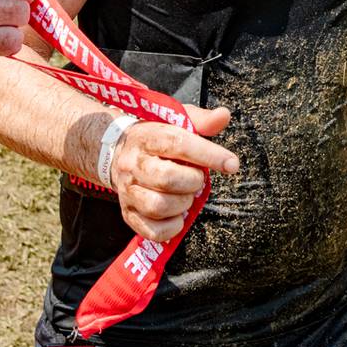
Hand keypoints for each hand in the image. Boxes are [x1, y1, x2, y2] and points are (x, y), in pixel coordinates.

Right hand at [111, 104, 238, 242]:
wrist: (115, 151)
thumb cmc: (155, 137)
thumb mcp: (174, 121)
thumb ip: (201, 121)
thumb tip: (223, 115)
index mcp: (147, 137)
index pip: (178, 144)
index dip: (208, 155)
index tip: (231, 164)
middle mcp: (133, 164)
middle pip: (166, 178)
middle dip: (193, 182)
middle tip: (198, 179)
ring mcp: (128, 191)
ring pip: (158, 206)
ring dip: (183, 204)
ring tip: (187, 195)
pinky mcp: (128, 214)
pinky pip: (153, 230)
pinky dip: (173, 227)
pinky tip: (178, 214)